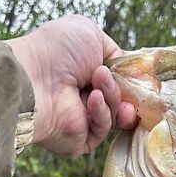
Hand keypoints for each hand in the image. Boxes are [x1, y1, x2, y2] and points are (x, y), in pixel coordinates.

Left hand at [6, 15, 136, 156]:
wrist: (34, 77)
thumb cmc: (56, 52)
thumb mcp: (91, 34)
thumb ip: (114, 51)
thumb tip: (127, 69)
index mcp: (86, 75)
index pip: (120, 83)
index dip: (132, 81)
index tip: (141, 77)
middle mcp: (85, 99)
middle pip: (123, 101)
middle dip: (126, 90)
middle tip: (113, 76)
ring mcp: (83, 121)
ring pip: (116, 115)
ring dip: (112, 95)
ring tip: (97, 80)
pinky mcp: (80, 141)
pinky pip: (103, 130)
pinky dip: (101, 112)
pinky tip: (91, 98)